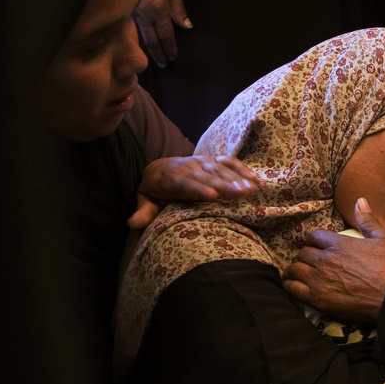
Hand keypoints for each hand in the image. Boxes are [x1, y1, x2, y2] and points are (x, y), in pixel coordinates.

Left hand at [129, 155, 257, 228]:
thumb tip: (131, 223)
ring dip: (237, 178)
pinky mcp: (210, 160)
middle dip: (225, 184)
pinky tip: (254, 178)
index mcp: (170, 180)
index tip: (211, 196)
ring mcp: (200, 162)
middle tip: (241, 193)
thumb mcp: (145, 201)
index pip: (184, 184)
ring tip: (251, 188)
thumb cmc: (154, 191)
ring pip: (219, 169)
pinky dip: (240, 167)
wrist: (158, 168)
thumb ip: (142, 213)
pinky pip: (227, 162)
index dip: (198, 189)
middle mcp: (187, 168)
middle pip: (207, 176)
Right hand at [134, 0, 191, 66]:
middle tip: (163, 65)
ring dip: (148, 49)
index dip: (170, 47)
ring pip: (141, 36)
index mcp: (160, 9)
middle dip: (159, 54)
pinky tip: (140, 44)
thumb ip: (179, 8)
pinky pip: (132, 27)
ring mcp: (133, 12)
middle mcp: (145, 15)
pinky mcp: (125, 8)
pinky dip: (138, 37)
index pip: (166, 34)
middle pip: (153, 40)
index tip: (173, 58)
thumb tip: (186, 26)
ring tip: (153, 59)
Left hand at [285, 198, 384, 321]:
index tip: (318, 247)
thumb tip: (360, 201)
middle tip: (310, 263)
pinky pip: (292, 289)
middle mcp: (325, 259)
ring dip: (296, 271)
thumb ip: (368, 220)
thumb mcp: (384, 238)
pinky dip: (290, 286)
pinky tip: (294, 286)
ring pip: (294, 270)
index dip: (315, 242)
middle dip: (305, 257)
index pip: (314, 237)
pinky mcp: (317, 299)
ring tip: (300, 274)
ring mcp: (319, 280)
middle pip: (303, 253)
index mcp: (339, 243)